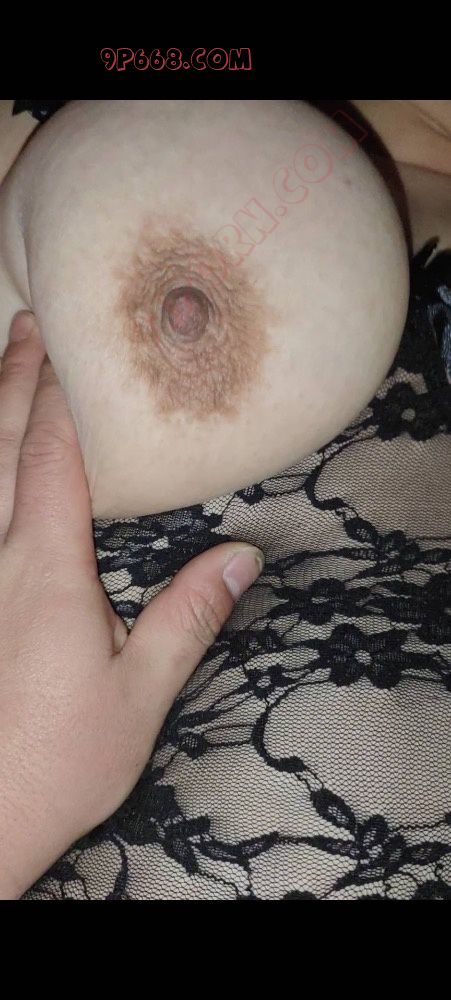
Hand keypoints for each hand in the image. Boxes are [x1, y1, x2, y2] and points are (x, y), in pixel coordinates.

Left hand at [0, 311, 263, 898]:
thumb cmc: (62, 758)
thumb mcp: (143, 692)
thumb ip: (188, 616)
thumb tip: (241, 559)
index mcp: (45, 572)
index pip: (52, 462)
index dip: (59, 400)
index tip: (69, 349)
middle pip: (0, 451)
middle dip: (13, 384)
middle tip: (26, 328)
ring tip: (1, 370)